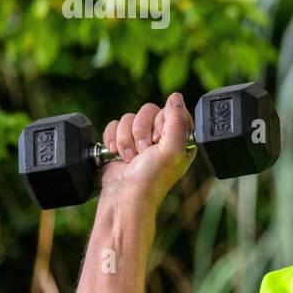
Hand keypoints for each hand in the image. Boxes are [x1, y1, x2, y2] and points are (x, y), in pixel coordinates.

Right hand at [100, 92, 195, 209]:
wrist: (123, 195)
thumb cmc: (151, 178)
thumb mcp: (172, 150)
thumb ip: (177, 121)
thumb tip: (176, 97)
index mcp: (180, 139)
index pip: (173, 111)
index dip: (162, 123)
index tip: (159, 139)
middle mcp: (162, 137)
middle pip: (149, 111)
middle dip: (142, 132)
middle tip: (144, 151)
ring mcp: (140, 139)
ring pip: (129, 117)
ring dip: (126, 139)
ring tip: (130, 158)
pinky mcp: (121, 141)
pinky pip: (114, 124)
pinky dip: (113, 140)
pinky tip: (116, 155)